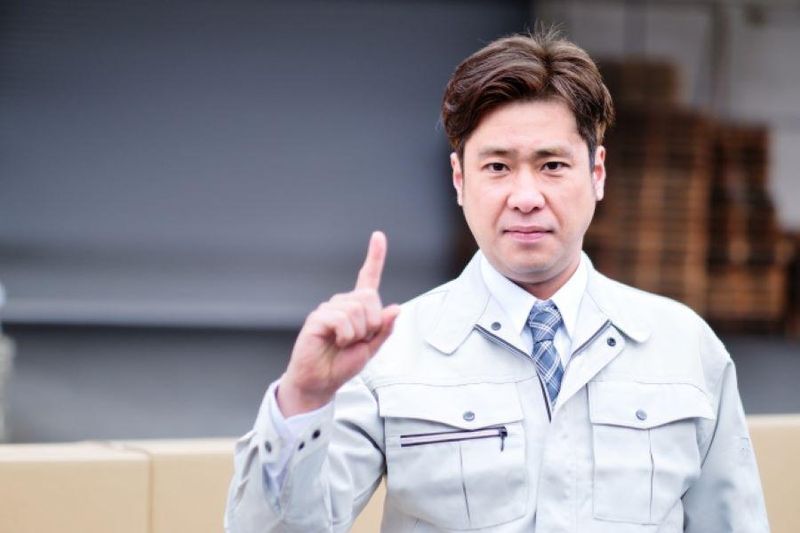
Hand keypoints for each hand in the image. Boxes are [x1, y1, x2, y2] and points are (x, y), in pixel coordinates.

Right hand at [277, 231, 400, 415]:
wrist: (321, 381)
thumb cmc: (342, 364)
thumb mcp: (372, 349)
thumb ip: (384, 329)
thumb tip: (395, 308)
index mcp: (357, 308)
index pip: (368, 278)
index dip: (375, 257)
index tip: (378, 236)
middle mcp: (343, 303)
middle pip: (369, 298)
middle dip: (371, 324)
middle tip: (358, 340)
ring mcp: (329, 309)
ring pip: (357, 310)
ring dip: (357, 333)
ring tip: (344, 343)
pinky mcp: (318, 318)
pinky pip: (342, 319)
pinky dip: (345, 335)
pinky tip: (335, 341)